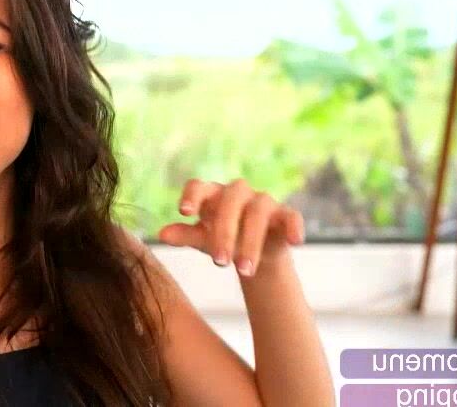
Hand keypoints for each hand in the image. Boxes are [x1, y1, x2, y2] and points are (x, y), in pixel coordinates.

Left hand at [157, 178, 304, 277]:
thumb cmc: (223, 241)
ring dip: (251, 242)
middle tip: (218, 263)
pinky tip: (295, 241)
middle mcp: (238, 193)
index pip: (199, 185)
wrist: (254, 255)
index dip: (192, 195)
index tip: (184, 212)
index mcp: (213, 195)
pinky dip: (294, 226)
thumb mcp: (202, 240)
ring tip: (243, 270)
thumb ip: (184, 235)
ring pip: (258, 213)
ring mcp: (263, 202)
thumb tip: (161, 234)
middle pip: (230, 202)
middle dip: (224, 233)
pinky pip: (292, 216)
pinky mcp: (285, 215)